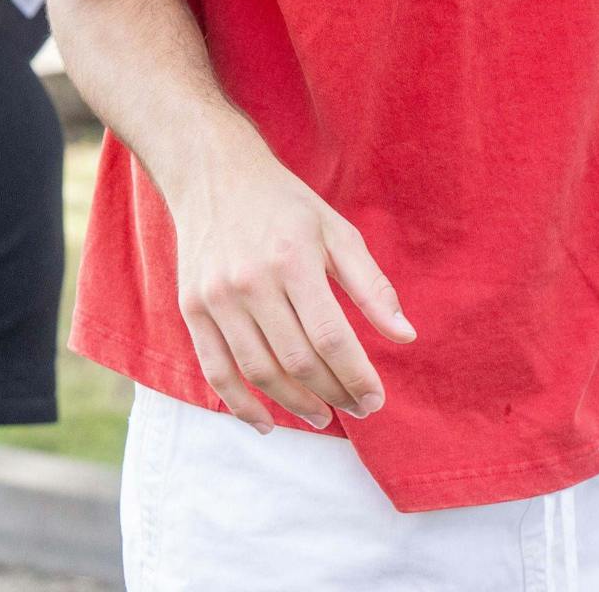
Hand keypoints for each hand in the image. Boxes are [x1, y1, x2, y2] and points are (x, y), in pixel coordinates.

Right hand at [166, 130, 414, 434]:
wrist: (215, 177)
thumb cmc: (286, 206)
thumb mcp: (337, 231)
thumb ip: (371, 286)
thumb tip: (406, 336)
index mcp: (294, 258)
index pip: (330, 335)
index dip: (356, 374)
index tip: (376, 400)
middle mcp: (252, 281)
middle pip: (297, 359)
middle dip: (333, 392)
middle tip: (357, 408)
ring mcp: (217, 298)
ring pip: (259, 371)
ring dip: (294, 404)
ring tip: (322, 416)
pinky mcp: (192, 309)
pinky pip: (216, 372)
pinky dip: (241, 404)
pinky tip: (268, 422)